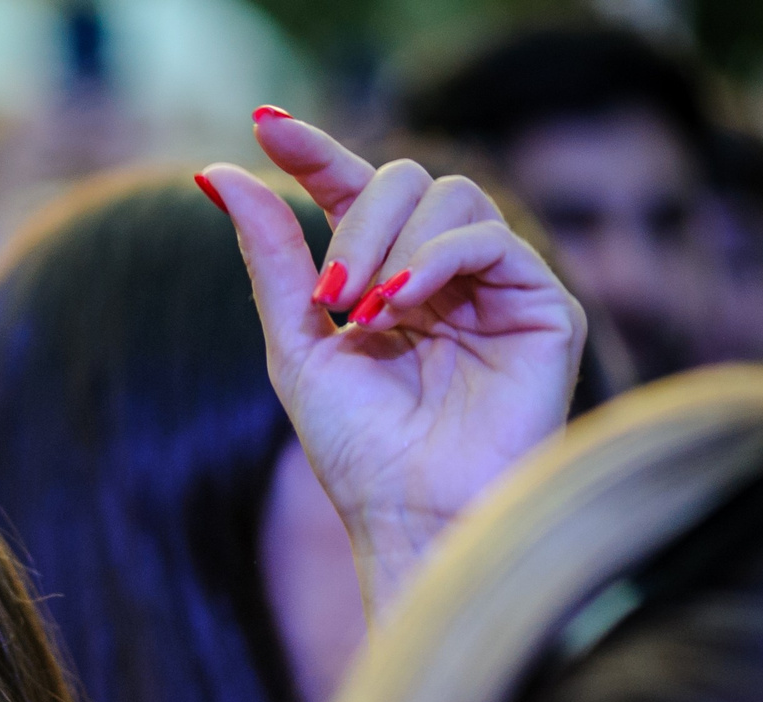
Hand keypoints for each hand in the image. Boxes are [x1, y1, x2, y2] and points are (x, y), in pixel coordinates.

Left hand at [200, 113, 586, 610]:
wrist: (410, 513)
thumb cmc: (357, 448)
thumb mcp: (297, 344)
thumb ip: (271, 258)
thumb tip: (220, 174)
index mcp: (384, 278)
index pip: (354, 188)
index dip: (314, 151)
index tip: (264, 126)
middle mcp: (443, 273)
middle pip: (405, 179)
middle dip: (355, 223)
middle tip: (329, 295)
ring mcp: (496, 285)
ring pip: (449, 196)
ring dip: (391, 245)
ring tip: (365, 314)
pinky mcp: (543, 305)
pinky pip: (491, 238)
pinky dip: (436, 260)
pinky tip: (400, 307)